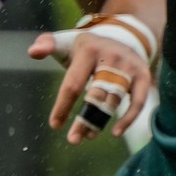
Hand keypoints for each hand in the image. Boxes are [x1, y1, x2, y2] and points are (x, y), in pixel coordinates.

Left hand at [29, 25, 154, 141]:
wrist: (124, 35)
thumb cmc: (87, 47)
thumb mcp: (66, 41)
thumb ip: (47, 44)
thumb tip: (32, 52)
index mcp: (89, 50)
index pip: (74, 83)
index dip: (64, 105)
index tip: (55, 125)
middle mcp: (112, 57)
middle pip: (96, 94)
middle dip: (85, 119)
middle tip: (73, 139)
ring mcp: (130, 67)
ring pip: (114, 100)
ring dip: (101, 121)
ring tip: (88, 136)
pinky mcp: (143, 76)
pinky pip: (138, 101)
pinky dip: (128, 118)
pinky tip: (115, 132)